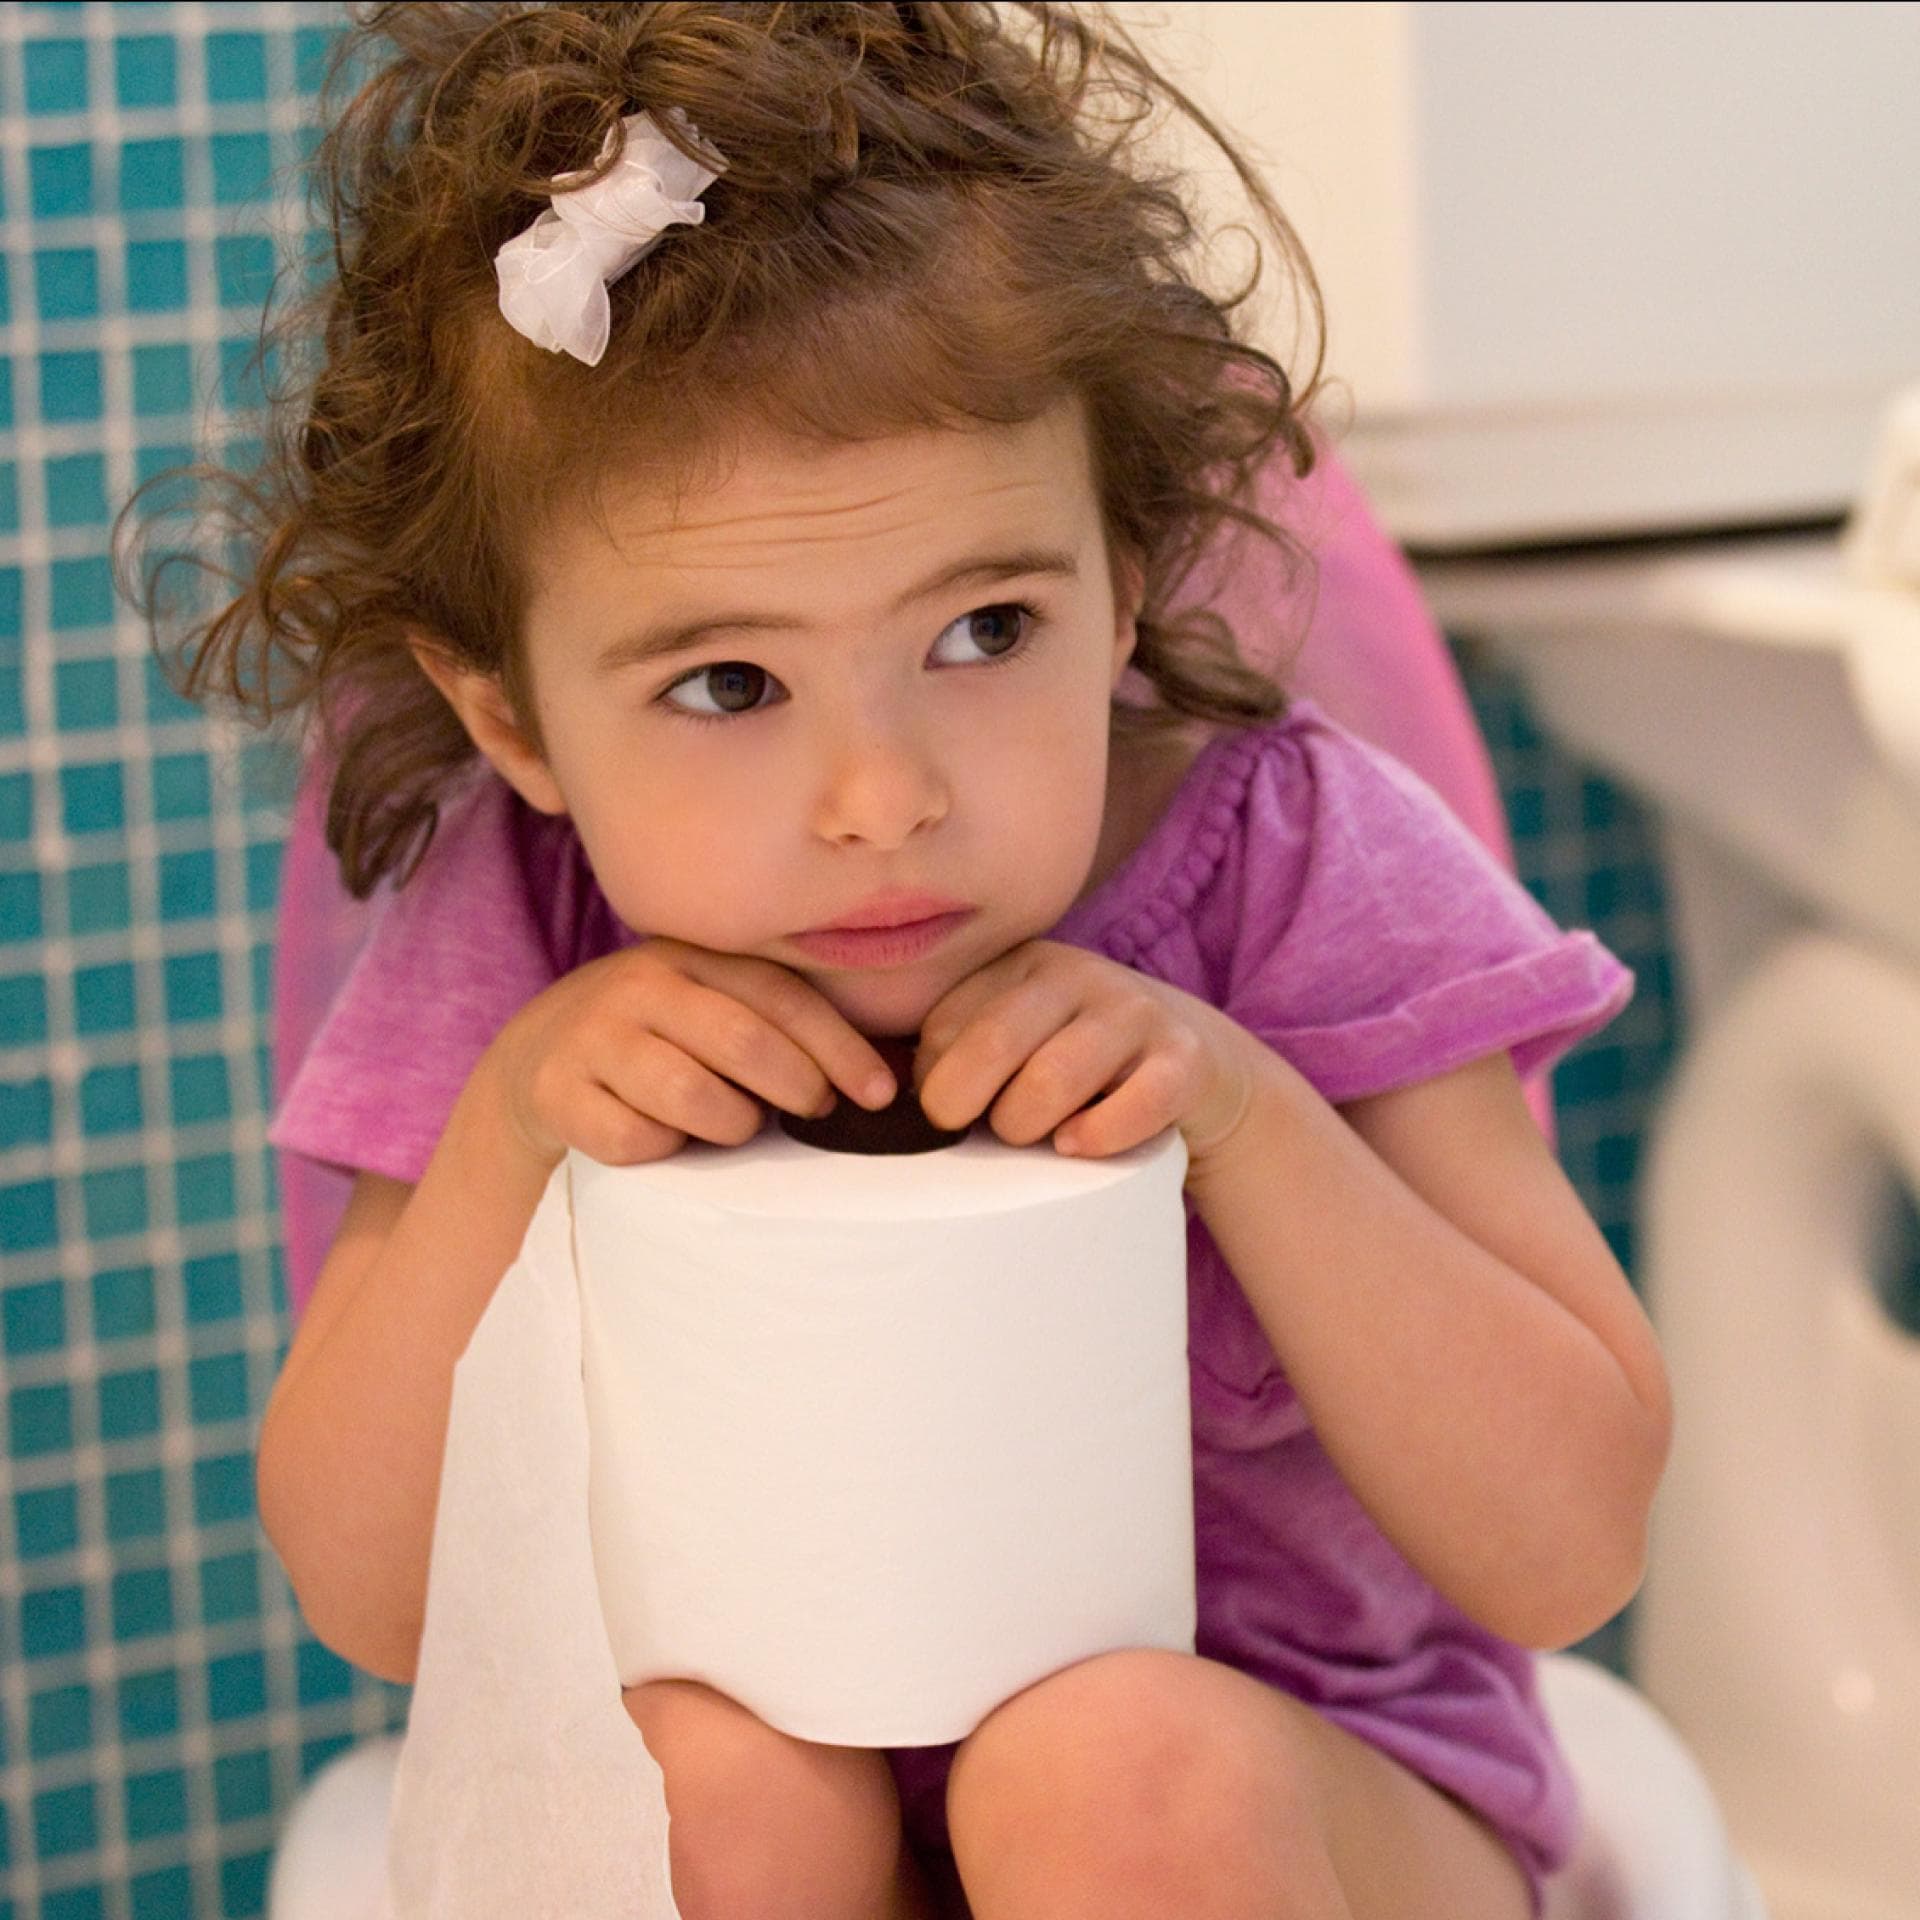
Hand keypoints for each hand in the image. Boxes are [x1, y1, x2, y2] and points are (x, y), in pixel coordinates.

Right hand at [485, 939, 898, 1167]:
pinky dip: (663, 1150)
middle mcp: (639, 985)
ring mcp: (592, 1037)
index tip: (880, 1095)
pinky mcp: (555, 1092)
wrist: (536, 1061)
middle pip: (741, 1041)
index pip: (780, 997)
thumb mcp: (709, 1009)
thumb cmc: (657, 1042)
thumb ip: (774, 1024)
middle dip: (795, 1087)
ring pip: (690, 1095)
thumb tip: (874, 1080)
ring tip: (733, 1125)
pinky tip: (664, 1138)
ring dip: (731, 1124)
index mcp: (691, 958)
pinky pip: (634, 1139)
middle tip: (811, 1112)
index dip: (839, 1048)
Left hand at [913, 940, 1260, 1169]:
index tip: (946, 1110)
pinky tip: (1077, 1145)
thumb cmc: (1076, 1062)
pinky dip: (1098, 1135)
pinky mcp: (1184, 1059)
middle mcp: (1076, 974)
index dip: (932, 1082)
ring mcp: (1134, 1012)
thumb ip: (958, 1051)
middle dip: (964, 1106)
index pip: (945, 1024)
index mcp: (1021, 964)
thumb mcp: (1019, 1035)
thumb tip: (887, 1096)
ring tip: (1033, 1138)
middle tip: (973, 1132)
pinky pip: (1135, 1102)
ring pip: (1055, 1077)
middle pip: (994, 1044)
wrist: (1195, 1062)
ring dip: (1027, 1126)